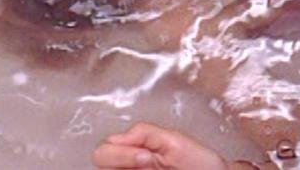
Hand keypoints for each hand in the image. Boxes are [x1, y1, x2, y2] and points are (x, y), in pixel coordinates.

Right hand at [92, 122, 228, 169]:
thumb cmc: (199, 163)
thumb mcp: (172, 140)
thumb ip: (143, 132)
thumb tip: (118, 137)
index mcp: (135, 149)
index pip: (104, 148)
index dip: (120, 151)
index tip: (144, 153)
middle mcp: (129, 166)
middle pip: (100, 162)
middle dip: (120, 160)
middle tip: (148, 162)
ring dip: (126, 169)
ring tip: (154, 169)